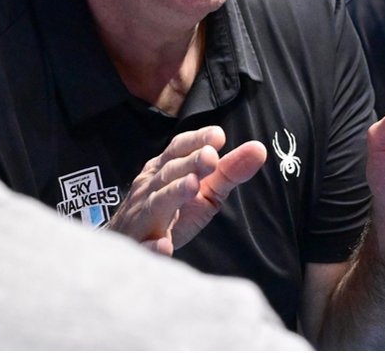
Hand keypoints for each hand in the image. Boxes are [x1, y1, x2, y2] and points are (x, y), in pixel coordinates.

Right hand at [107, 126, 266, 255]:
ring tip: (192, 187)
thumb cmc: (170, 213)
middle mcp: (149, 189)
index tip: (218, 136)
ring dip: (173, 194)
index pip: (178, 149)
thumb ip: (229, 171)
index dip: (196, 141)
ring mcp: (141, 218)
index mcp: (163, 170)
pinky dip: (153, 247)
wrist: (125, 248)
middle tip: (211, 157)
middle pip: (169, 173)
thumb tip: (259, 149)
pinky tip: (165, 246)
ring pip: (156, 204)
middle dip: (189, 164)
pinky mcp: (138, 249)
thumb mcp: (203, 191)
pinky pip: (144, 249)